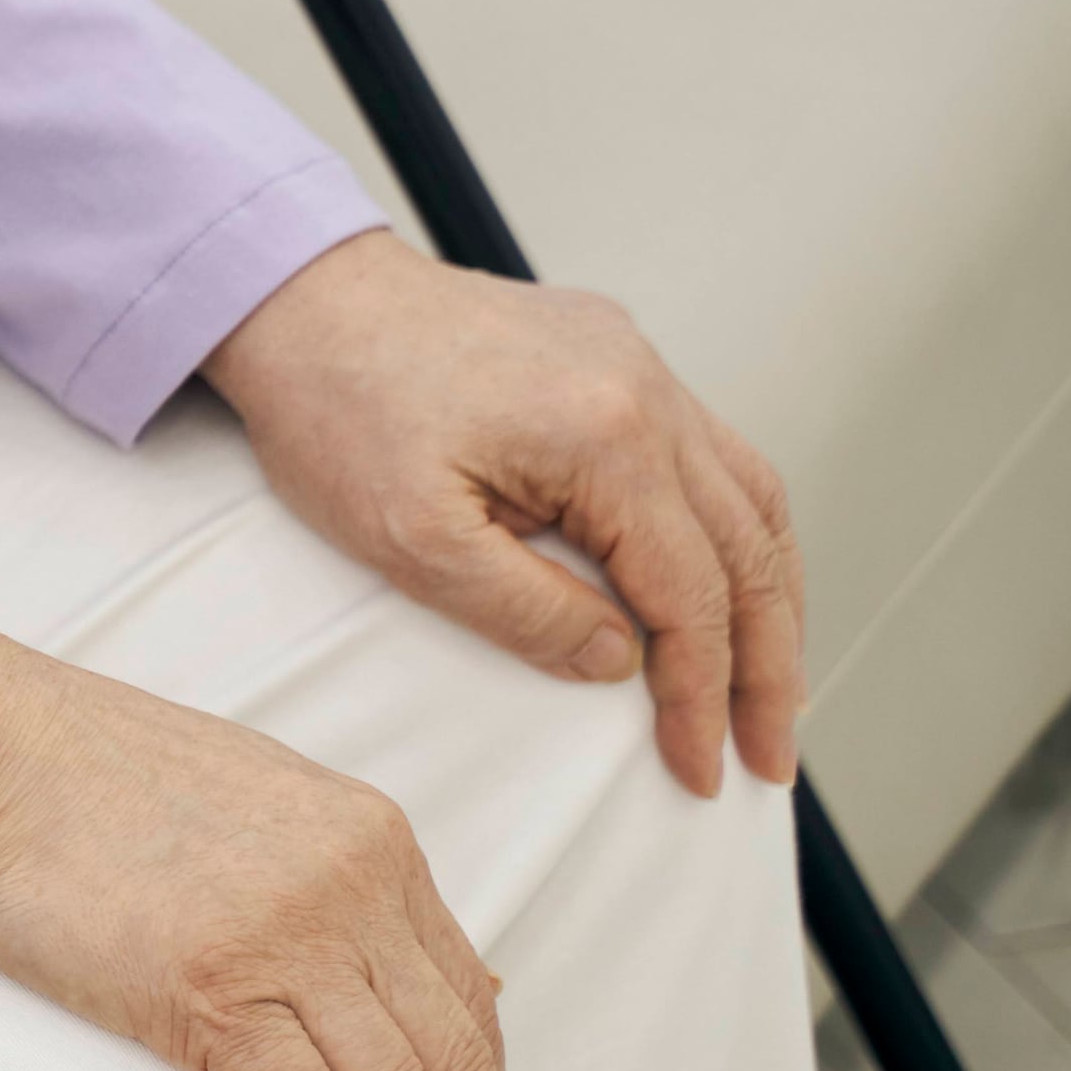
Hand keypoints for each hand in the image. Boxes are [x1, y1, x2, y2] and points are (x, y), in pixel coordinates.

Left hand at [202, 231, 801, 795]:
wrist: (299, 300)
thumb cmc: (335, 408)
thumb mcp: (411, 538)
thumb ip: (525, 611)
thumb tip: (620, 663)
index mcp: (608, 437)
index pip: (693, 594)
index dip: (704, 694)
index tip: (702, 769)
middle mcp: (649, 390)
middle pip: (750, 550)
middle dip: (770, 664)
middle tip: (767, 755)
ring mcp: (641, 364)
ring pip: (753, 496)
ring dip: (770, 596)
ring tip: (771, 683)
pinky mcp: (618, 355)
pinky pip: (711, 453)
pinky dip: (735, 528)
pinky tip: (728, 578)